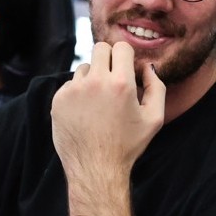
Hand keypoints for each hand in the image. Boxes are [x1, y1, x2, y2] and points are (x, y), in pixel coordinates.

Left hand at [51, 41, 164, 177]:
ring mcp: (74, 90)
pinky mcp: (59, 99)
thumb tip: (147, 67)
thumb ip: (156, 88)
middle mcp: (95, 82)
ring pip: (84, 67)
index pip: (121, 47)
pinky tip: (86, 112)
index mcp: (121, 83)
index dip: (126, 56)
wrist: (96, 168)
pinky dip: (79, 93)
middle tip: (113, 79)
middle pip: (100, 48)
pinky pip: (70, 84)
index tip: (126, 69)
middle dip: (108, 59)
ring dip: (93, 78)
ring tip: (99, 102)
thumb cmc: (127, 145)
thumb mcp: (154, 119)